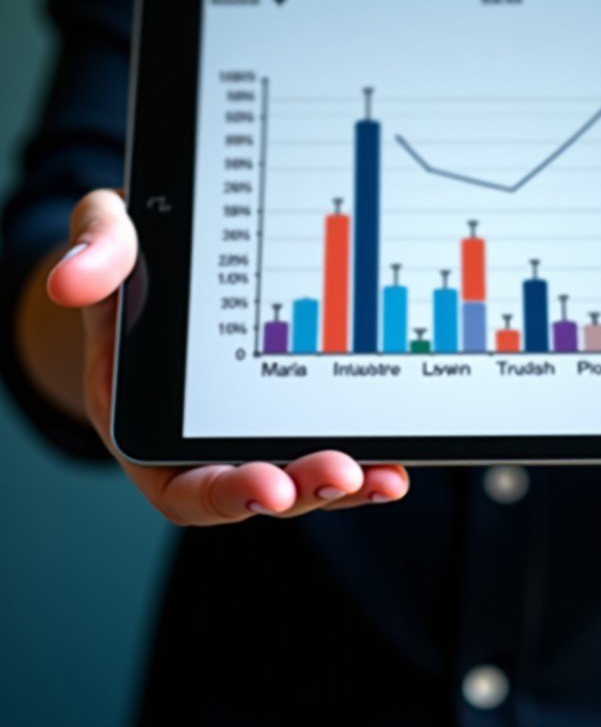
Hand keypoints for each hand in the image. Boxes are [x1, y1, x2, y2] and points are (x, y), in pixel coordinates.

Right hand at [46, 188, 408, 525]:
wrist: (171, 254)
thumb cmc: (138, 258)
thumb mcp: (111, 239)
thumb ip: (98, 250)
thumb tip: (70, 280)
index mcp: (150, 421)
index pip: (183, 482)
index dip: (226, 492)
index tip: (268, 486)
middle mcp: (204, 438)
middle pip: (257, 488)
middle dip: (302, 489)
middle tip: (344, 475)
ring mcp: (254, 427)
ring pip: (300, 474)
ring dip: (345, 481)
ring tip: (386, 477)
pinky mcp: (294, 406)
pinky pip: (328, 437)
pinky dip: (364, 450)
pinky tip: (398, 452)